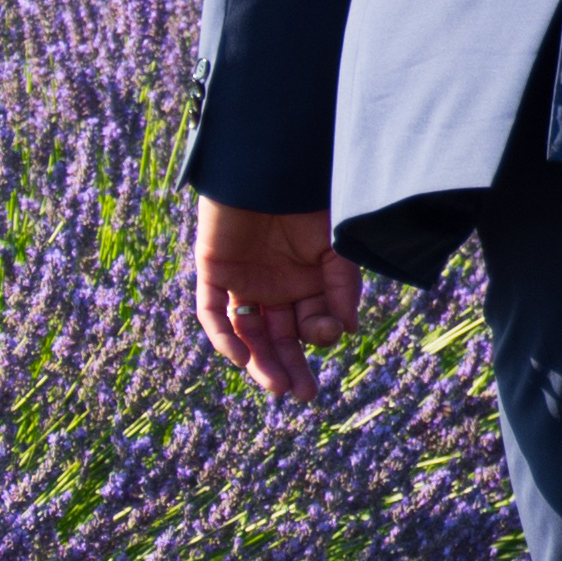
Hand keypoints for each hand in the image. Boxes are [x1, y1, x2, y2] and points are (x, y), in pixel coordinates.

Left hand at [187, 197, 374, 403]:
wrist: (268, 165)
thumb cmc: (308, 200)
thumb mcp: (335, 246)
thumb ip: (342, 286)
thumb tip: (348, 331)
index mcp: (305, 281)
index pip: (312, 322)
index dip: (321, 333)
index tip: (329, 330)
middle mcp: (273, 287)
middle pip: (279, 338)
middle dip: (292, 367)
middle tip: (305, 395)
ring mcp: (242, 282)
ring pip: (248, 333)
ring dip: (261, 362)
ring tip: (278, 387)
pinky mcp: (213, 272)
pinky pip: (214, 312)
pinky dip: (226, 337)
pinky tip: (243, 358)